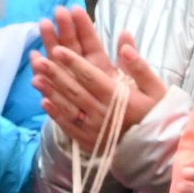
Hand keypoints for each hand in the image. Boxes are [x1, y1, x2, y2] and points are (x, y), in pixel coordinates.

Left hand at [31, 7, 166, 148]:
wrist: (158, 148)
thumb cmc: (156, 113)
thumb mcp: (156, 88)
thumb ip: (139, 66)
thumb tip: (125, 44)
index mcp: (118, 98)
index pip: (91, 77)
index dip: (74, 63)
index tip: (58, 50)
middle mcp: (102, 113)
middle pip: (74, 90)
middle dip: (55, 74)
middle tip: (39, 60)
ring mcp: (93, 128)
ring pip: (67, 107)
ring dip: (50, 92)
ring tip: (35, 78)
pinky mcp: (88, 140)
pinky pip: (68, 126)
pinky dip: (55, 114)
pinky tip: (43, 101)